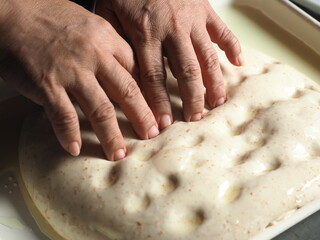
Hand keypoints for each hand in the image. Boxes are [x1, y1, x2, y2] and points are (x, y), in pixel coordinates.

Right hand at [0, 0, 158, 159]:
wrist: (8, 11)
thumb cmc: (47, 16)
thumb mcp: (87, 23)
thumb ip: (107, 47)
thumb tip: (120, 73)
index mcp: (107, 37)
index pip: (136, 71)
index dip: (148, 94)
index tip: (154, 110)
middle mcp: (94, 54)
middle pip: (127, 92)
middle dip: (142, 118)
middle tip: (151, 136)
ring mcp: (71, 70)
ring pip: (100, 109)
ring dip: (111, 136)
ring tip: (118, 153)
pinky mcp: (47, 83)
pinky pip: (63, 115)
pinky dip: (69, 134)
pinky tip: (74, 148)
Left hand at [96, 0, 242, 127]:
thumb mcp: (108, 15)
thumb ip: (116, 46)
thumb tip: (123, 77)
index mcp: (145, 34)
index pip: (153, 77)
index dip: (159, 103)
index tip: (164, 123)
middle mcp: (171, 30)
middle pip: (185, 72)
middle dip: (191, 98)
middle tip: (195, 119)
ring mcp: (192, 19)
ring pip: (206, 56)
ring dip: (214, 82)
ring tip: (218, 102)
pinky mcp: (205, 9)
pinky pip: (223, 30)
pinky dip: (232, 46)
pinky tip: (238, 63)